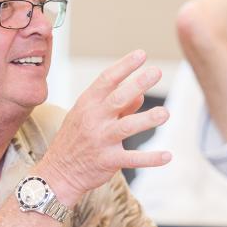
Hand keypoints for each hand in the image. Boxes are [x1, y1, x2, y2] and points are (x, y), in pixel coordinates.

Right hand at [38, 50, 170, 204]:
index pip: (106, 79)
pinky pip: (132, 159)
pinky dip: (150, 158)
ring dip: (147, 120)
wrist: (58, 172)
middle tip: (157, 72)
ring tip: (165, 113)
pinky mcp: (108, 161)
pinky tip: (167, 155)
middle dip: (138, 83)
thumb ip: (116, 105)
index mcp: (87, 103)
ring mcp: (100, 140)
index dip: (125, 66)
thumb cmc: (76, 139)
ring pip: (127, 127)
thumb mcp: (88, 115)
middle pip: (118, 98)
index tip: (142, 54)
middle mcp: (93, 119)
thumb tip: (141, 94)